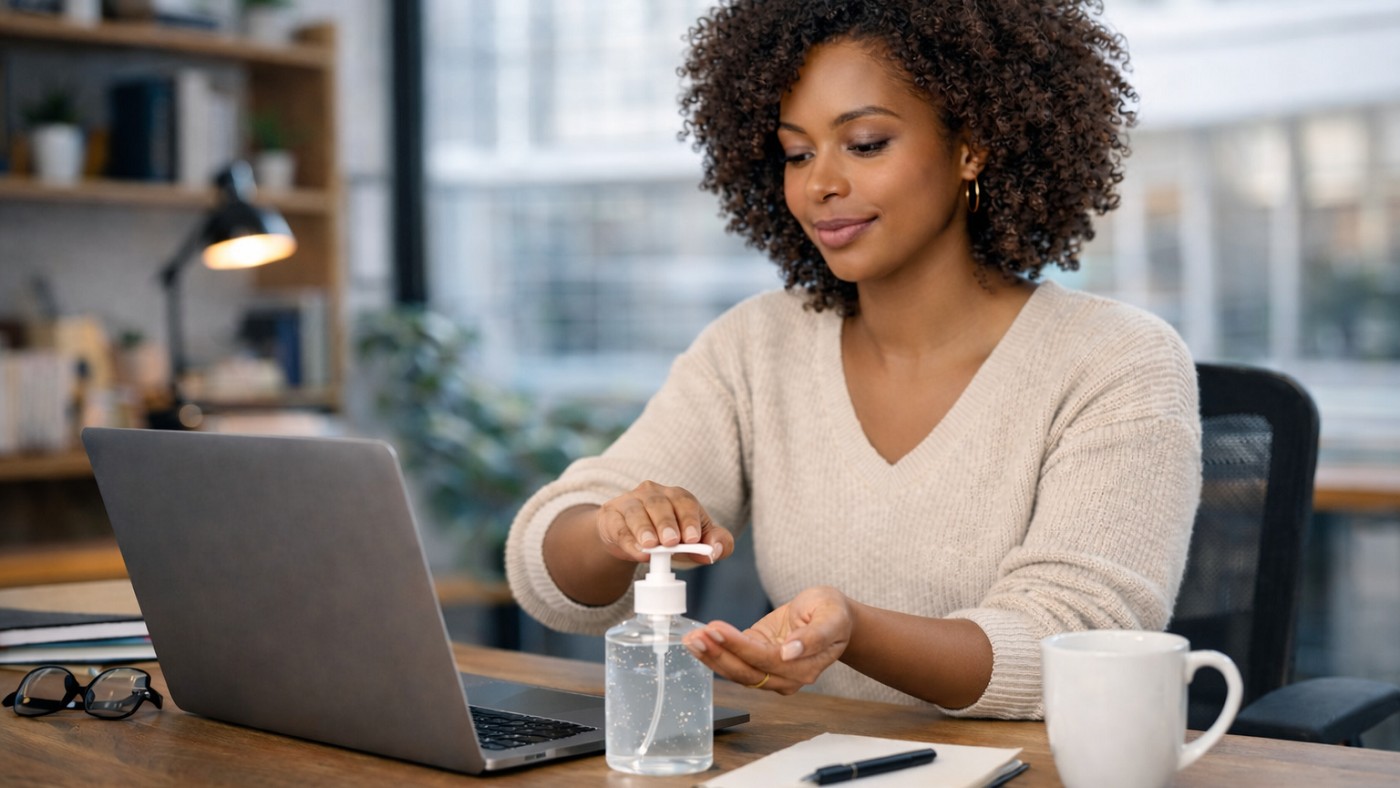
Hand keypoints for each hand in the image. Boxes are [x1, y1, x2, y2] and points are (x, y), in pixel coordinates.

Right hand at [595, 481, 733, 564]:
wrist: (629, 541)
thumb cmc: (667, 538)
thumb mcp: (693, 541)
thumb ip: (714, 542)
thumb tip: (717, 550)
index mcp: (677, 497)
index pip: (685, 502)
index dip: (690, 520)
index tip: (692, 539)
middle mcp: (652, 494)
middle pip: (659, 504)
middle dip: (666, 523)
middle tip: (671, 542)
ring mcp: (629, 504)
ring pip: (636, 512)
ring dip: (644, 529)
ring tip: (651, 546)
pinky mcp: (611, 517)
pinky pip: (619, 527)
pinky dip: (628, 541)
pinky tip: (637, 551)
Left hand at [683, 586, 852, 694]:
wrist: (833, 617)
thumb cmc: (834, 614)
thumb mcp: (832, 616)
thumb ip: (814, 636)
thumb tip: (790, 652)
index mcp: (804, 667)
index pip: (765, 660)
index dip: (739, 646)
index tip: (717, 629)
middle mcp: (786, 677)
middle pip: (746, 672)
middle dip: (718, 654)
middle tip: (697, 636)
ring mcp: (771, 673)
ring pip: (736, 672)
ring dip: (711, 656)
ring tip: (691, 639)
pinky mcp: (759, 661)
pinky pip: (734, 663)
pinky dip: (714, 653)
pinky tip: (698, 641)